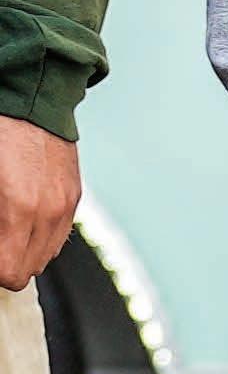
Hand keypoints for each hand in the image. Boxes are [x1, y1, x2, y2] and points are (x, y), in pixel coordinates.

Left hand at [0, 121, 77, 294]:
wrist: (30, 100)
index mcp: (19, 210)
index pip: (11, 273)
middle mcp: (48, 213)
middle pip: (28, 270)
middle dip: (7, 262)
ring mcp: (64, 205)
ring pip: (46, 256)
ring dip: (25, 251)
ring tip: (7, 231)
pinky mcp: (73, 196)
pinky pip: (59, 234)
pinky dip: (41, 234)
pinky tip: (25, 217)